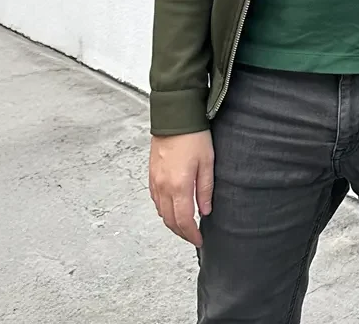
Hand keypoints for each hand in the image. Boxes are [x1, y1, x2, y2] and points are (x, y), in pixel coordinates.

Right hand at [149, 130, 213, 246]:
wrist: (175, 118)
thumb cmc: (194, 137)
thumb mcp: (207, 162)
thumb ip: (206, 189)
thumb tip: (205, 211)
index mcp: (179, 186)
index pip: (183, 220)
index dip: (191, 234)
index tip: (199, 240)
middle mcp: (163, 187)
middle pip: (169, 220)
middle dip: (181, 232)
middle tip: (193, 237)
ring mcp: (155, 182)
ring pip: (161, 212)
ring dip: (172, 223)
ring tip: (185, 226)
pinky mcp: (151, 175)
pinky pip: (155, 201)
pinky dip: (163, 210)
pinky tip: (173, 209)